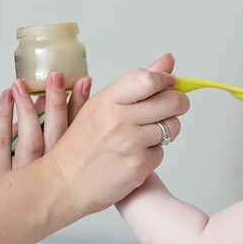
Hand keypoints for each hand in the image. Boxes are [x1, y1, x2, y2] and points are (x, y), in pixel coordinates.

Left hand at [0, 73, 90, 194]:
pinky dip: (4, 115)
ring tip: (22, 84)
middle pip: (58, 135)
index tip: (83, 82)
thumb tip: (52, 92)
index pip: (77, 133)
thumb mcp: (28, 139)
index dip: (81, 106)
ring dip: (28, 107)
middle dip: (59, 102)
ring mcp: (21, 175)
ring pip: (31, 139)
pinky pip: (1, 141)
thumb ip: (42, 121)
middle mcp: (46, 174)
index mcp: (61, 164)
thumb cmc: (3, 164)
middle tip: (57, 77)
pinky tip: (6, 97)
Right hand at [46, 53, 189, 214]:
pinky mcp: (139, 166)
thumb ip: (137, 82)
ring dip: (166, 130)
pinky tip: (135, 154)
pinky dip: (153, 153)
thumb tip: (168, 60)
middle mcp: (119, 120)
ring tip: (146, 134)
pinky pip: (162, 152)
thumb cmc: (82, 142)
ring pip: (172, 127)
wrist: (63, 183)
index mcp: (107, 100)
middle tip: (172, 107)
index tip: (166, 85)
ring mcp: (130, 144)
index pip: (148, 79)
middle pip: (171, 102)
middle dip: (178, 103)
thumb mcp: (101, 105)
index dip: (164, 80)